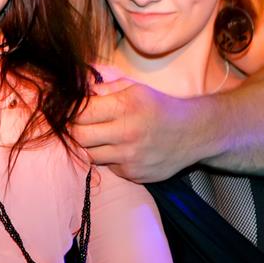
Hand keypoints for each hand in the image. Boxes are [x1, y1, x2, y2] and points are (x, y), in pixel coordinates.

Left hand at [72, 79, 201, 182]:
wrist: (194, 133)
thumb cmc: (159, 106)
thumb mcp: (135, 88)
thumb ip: (104, 88)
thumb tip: (77, 93)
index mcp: (126, 106)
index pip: (81, 112)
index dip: (70, 111)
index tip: (69, 110)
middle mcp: (127, 133)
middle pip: (79, 137)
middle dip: (73, 130)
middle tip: (78, 125)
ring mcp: (130, 157)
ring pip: (90, 155)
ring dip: (90, 146)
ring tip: (99, 136)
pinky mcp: (134, 174)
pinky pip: (109, 167)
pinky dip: (109, 159)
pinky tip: (120, 149)